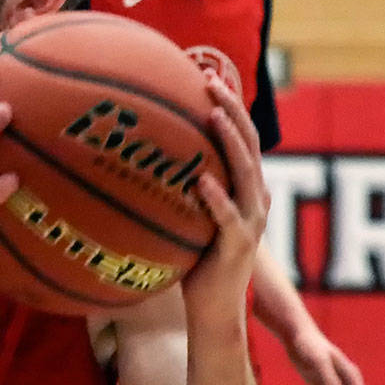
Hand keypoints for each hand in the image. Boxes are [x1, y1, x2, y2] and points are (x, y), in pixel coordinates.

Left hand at [181, 73, 269, 328]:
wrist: (212, 310)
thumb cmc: (191, 261)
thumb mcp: (183, 216)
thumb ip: (172, 188)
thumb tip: (130, 158)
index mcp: (244, 190)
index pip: (242, 138)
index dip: (229, 106)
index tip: (204, 74)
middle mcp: (253, 201)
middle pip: (249, 144)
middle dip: (232, 108)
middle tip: (208, 79)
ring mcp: (249, 223)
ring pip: (247, 174)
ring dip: (230, 142)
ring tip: (212, 115)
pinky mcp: (238, 248)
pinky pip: (227, 219)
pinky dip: (217, 198)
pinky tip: (201, 181)